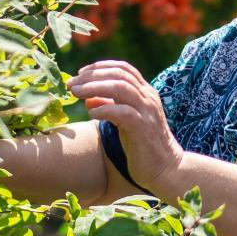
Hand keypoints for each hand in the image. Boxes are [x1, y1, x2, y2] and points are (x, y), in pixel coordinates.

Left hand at [67, 60, 186, 196]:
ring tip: (76, 93)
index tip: (80, 73)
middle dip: (92, 76)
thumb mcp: (123, 121)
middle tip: (71, 83)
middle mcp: (148, 98)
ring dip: (94, 87)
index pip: (123, 68)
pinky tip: (91, 114)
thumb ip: (109, 106)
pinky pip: (123, 112)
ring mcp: (147, 112)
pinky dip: (105, 109)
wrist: (165, 168)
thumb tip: (88, 98)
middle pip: (119, 75)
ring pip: (121, 88)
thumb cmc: (141, 144)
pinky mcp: (143, 128)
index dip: (100, 67)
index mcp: (145, 92)